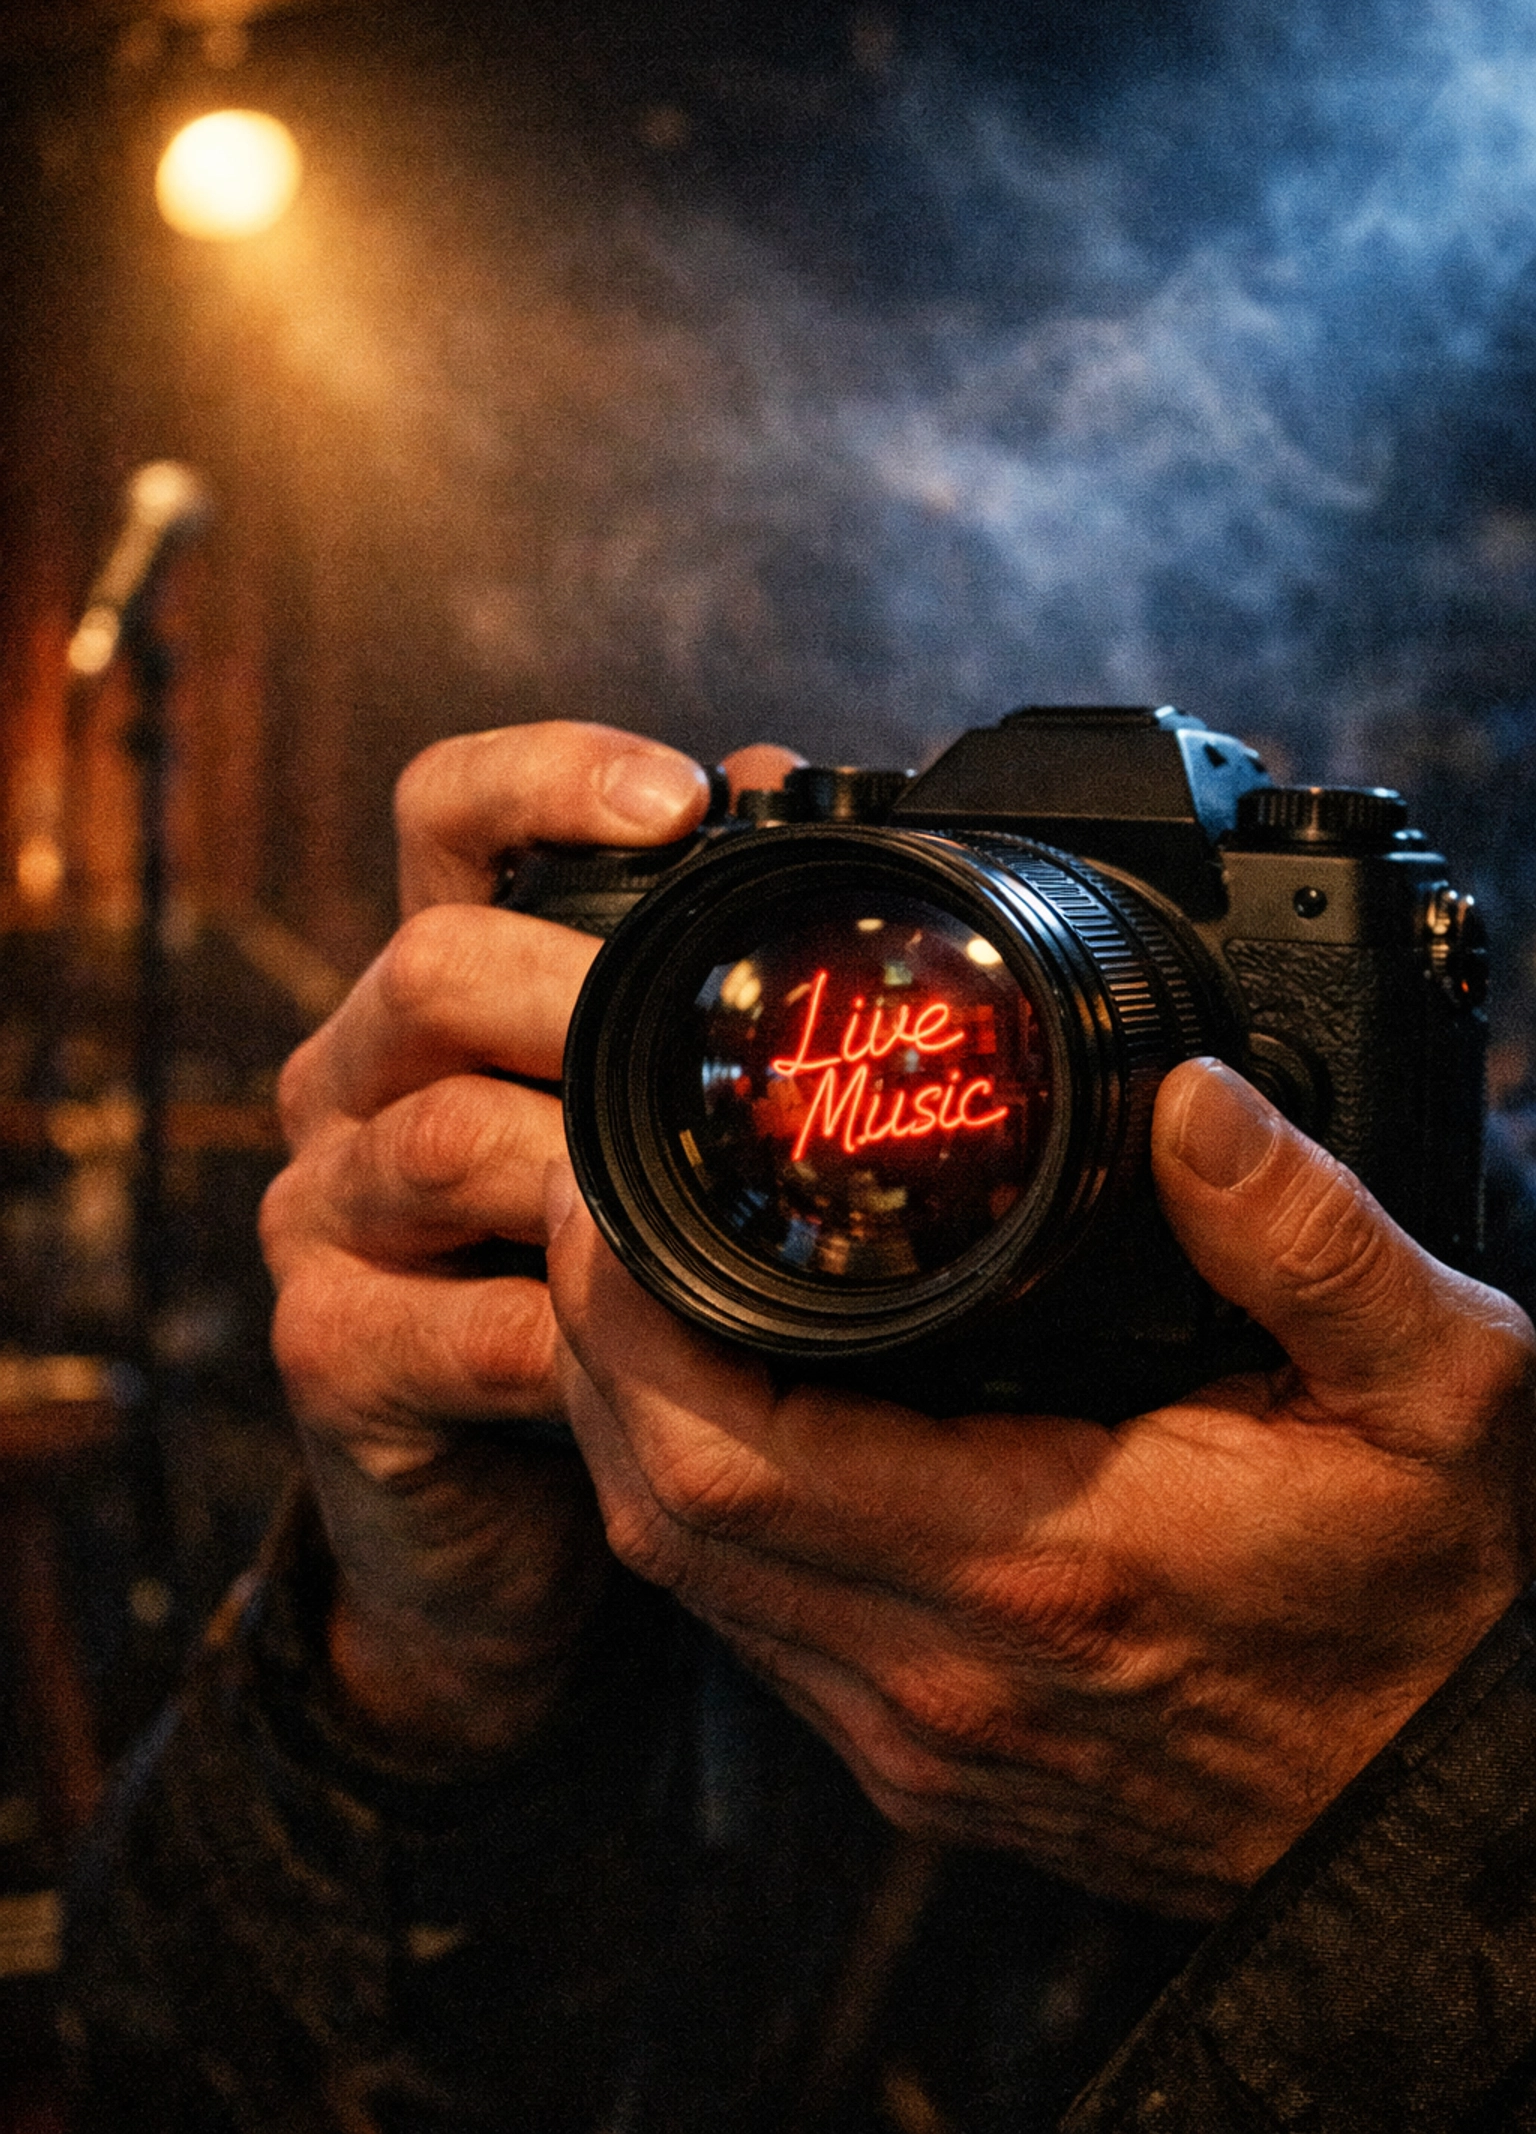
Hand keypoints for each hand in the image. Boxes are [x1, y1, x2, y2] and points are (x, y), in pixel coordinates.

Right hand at [260, 721, 722, 1760]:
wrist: (505, 1510)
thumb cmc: (596, 1285)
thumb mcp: (641, 1126)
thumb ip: (681, 984)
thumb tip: (779, 791)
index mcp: (436, 994)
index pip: (442, 818)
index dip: (545, 780)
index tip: (681, 801)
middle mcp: (352, 1080)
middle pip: (432, 966)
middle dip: (588, 989)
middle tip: (721, 1040)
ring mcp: (322, 1217)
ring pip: (439, 1137)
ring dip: (588, 1168)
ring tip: (708, 1202)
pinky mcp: (329, 1354)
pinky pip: (457, 1326)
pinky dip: (576, 1335)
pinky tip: (660, 1351)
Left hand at [546, 1056, 1535, 1915]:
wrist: (1440, 1814)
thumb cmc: (1438, 1606)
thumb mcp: (1437, 1388)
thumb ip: (1312, 1236)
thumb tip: (1190, 1099)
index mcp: (1045, 1561)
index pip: (731, 1451)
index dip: (624, 1317)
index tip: (609, 1189)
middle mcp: (946, 1670)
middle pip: (660, 1509)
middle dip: (588, 1346)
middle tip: (597, 1203)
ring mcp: (918, 1735)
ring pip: (686, 1576)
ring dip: (628, 1427)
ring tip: (636, 1280)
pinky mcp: (922, 1764)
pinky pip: (747, 1624)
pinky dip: (699, 1507)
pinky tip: (725, 1411)